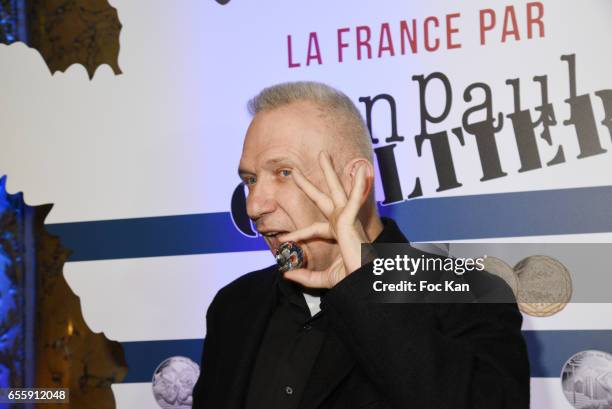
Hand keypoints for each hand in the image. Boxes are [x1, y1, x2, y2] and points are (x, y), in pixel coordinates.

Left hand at [277, 151, 370, 287]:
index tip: (283, 240)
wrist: (363, 283)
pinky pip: (353, 200)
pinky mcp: (352, 220)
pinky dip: (357, 185)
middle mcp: (342, 224)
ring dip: (330, 172)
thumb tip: (286, 274)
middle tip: (297, 171)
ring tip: (323, 154)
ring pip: (336, 190)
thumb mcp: (324, 279)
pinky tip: (360, 169)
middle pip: (323, 199)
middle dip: (310, 184)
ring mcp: (347, 220)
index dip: (298, 234)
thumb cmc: (352, 280)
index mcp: (338, 235)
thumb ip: (306, 277)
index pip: (314, 229)